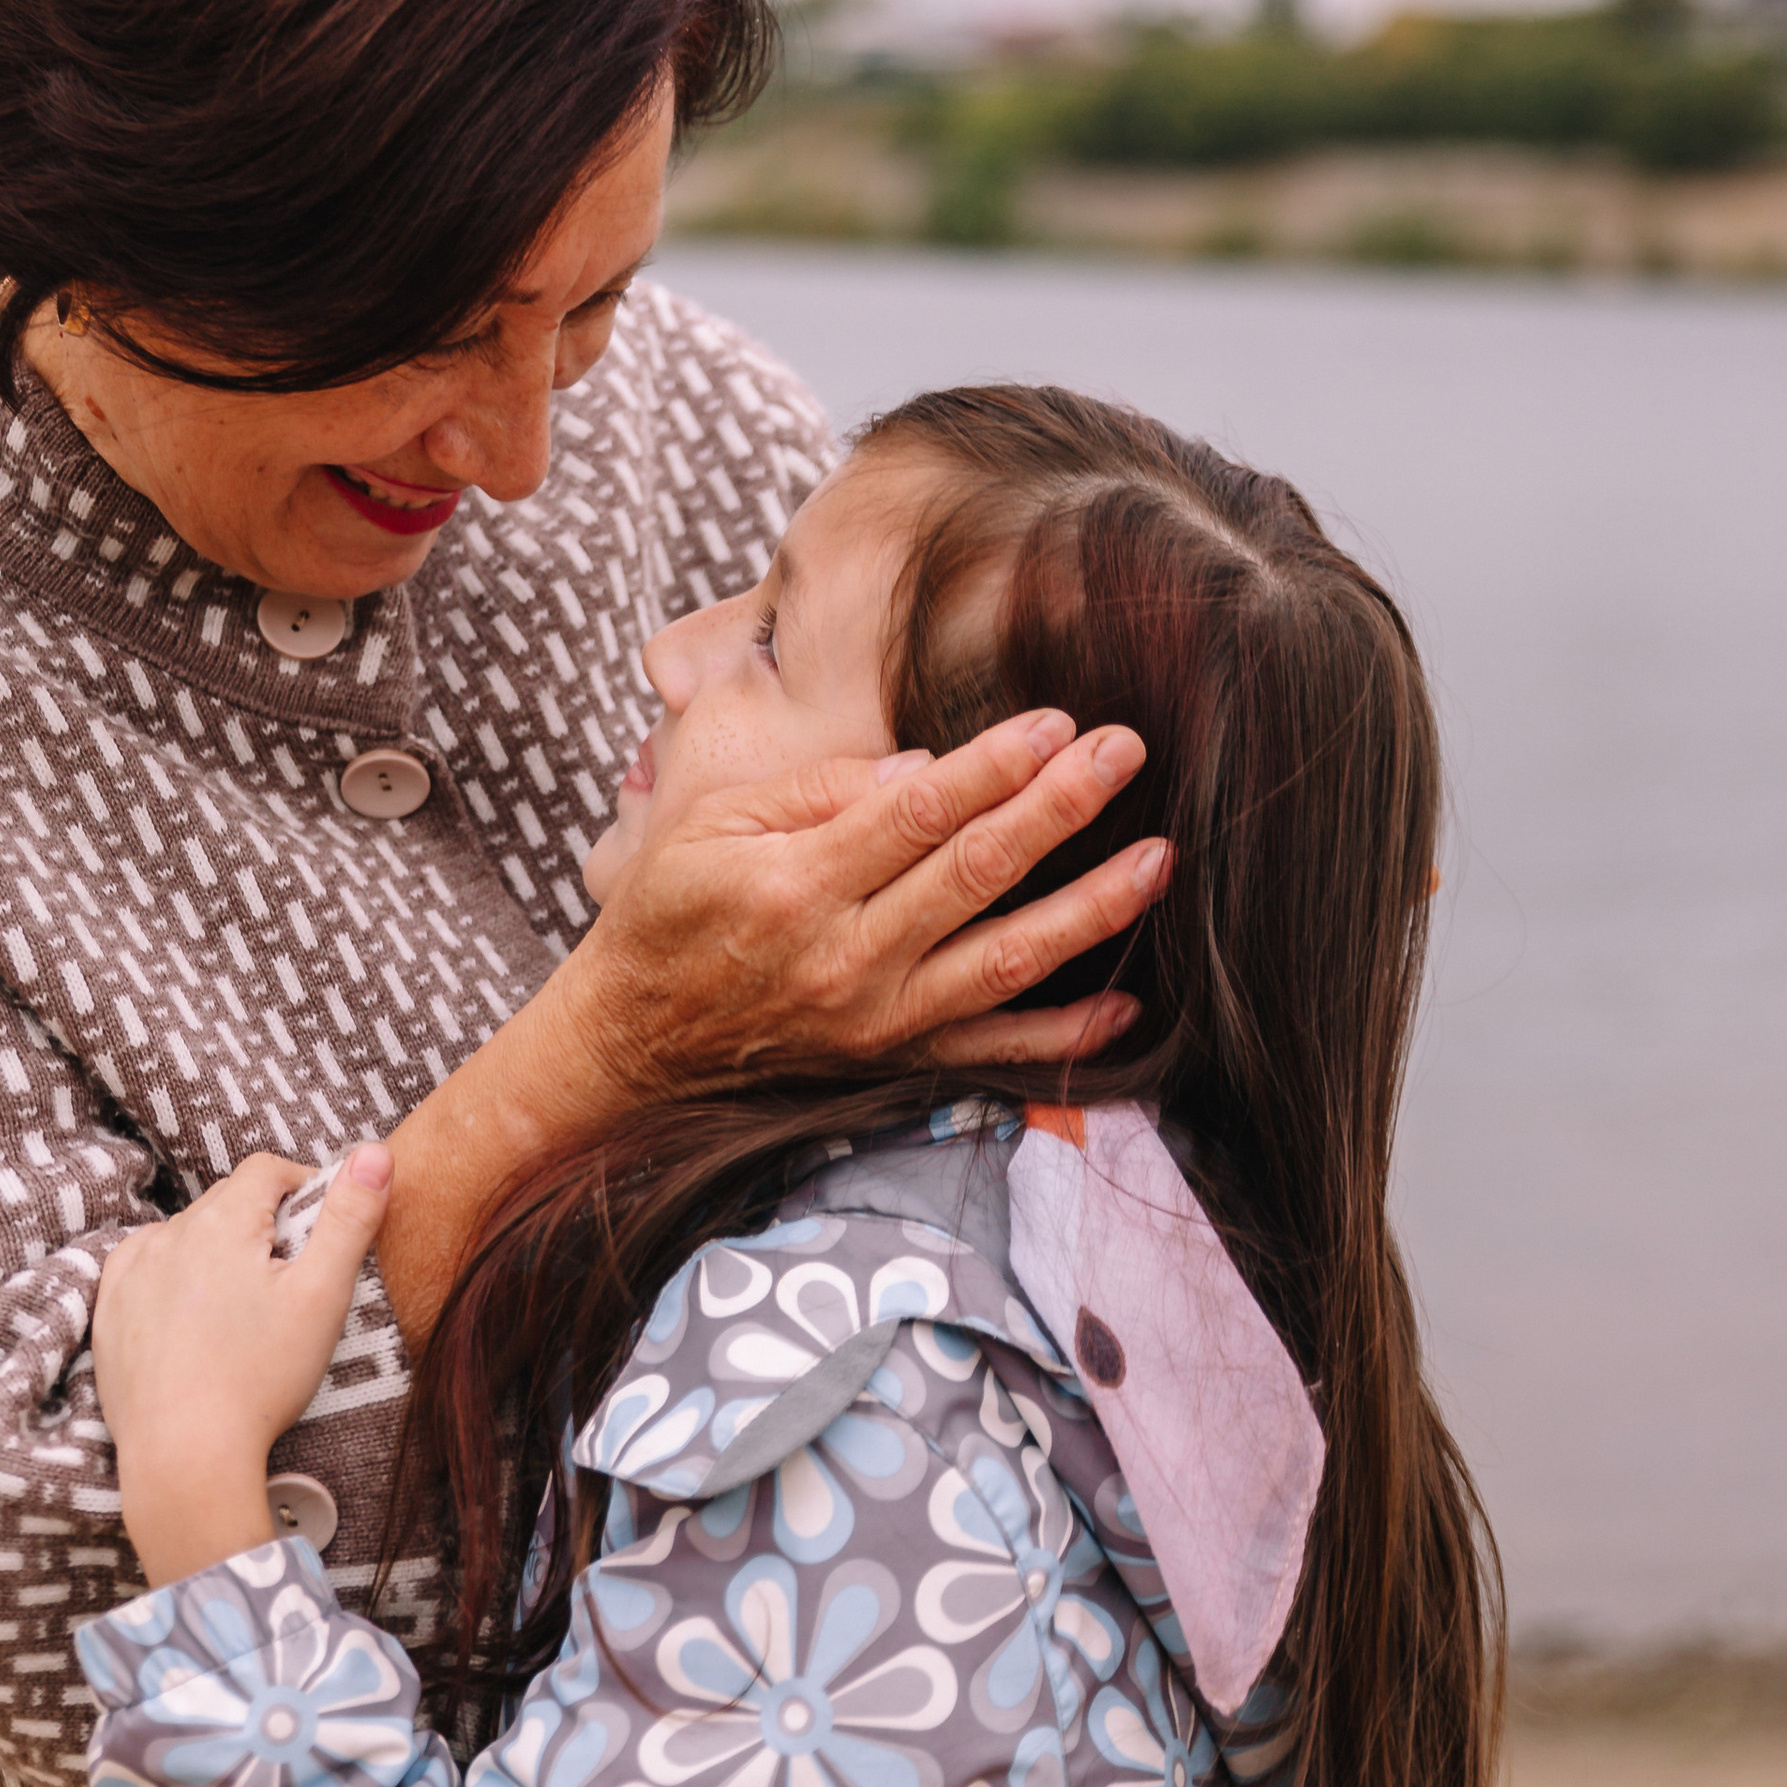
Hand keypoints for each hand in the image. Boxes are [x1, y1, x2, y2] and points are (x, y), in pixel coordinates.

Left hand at [93, 1146, 393, 1586]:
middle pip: (226, 1203)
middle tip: (292, 1280)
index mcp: (221, 1221)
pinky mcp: (108, 1310)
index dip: (303, 1186)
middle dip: (262, 1225)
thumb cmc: (260, 1378)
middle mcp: (167, 1234)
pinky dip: (173, 1280)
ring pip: (186, 1236)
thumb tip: (375, 1151)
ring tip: (244, 1308)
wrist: (185, 1456)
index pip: (267, 1170)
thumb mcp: (322, 1296)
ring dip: (216, 1252)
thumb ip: (349, 1218)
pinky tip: (197, 1321)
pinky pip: (146, 1270)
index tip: (324, 1226)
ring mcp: (129, 1272)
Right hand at [565, 709, 1163, 1096]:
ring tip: (1157, 860)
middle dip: (1059, 808)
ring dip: (1090, 910)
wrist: (629, 1041)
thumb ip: (814, 791)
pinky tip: (1128, 1005)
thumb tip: (924, 767)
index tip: (1057, 724)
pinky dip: (1064, 1034)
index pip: (917, 813)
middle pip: (975, 874)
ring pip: (1004, 960)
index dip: (994, 765)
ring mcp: (874, 1018)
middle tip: (1126, 754)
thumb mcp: (707, 825)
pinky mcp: (889, 1061)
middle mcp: (844, 957)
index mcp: (795, 885)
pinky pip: (992, 1051)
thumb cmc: (666, 915)